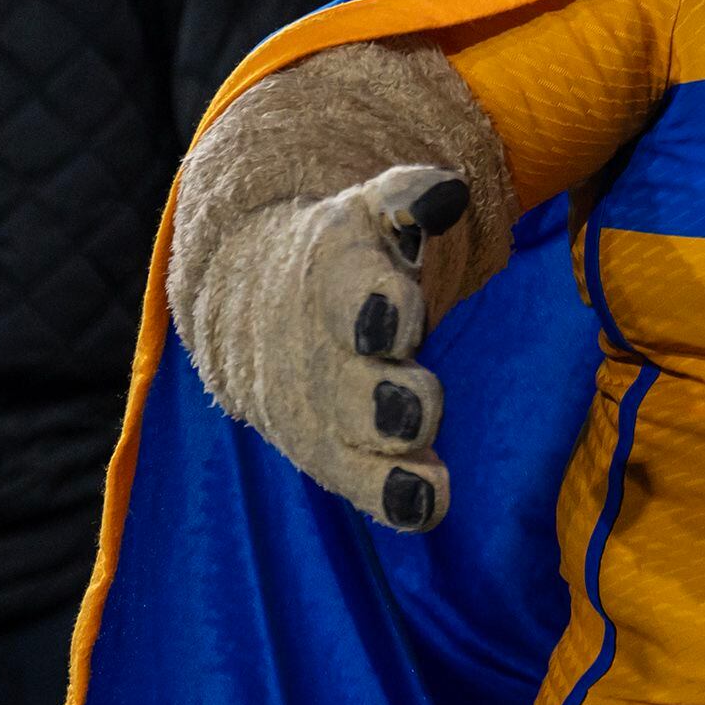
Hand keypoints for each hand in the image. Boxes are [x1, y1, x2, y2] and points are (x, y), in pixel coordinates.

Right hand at [176, 163, 471, 531]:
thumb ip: (408, 198)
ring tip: (423, 481)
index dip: (370, 303)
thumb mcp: (369, 211)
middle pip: (342, 380)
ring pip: (342, 441)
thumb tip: (447, 195)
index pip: (341, 286)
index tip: (401, 314)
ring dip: (382, 463)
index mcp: (327, 273)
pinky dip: (388, 496)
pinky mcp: (327, 449)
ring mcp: (315, 407)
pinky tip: (425, 509)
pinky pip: (353, 478)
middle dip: (376, 398)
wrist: (257, 298)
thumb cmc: (350, 251)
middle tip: (415, 409)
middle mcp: (315, 348)